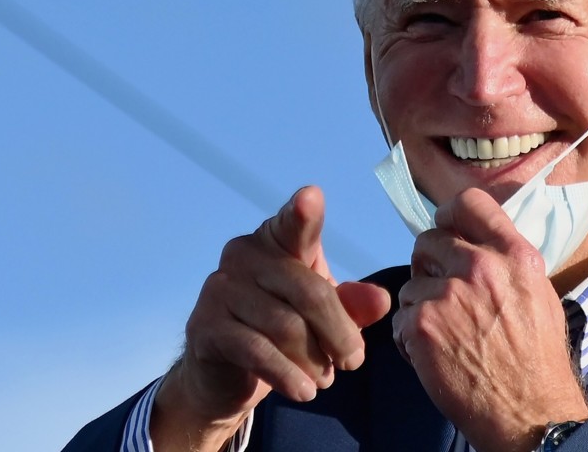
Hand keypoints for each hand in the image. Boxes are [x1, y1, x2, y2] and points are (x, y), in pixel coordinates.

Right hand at [151, 186, 391, 451]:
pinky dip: (288, 375)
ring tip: (325, 378)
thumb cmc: (282, 329)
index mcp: (276, 241)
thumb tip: (381, 300)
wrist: (224, 374)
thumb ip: (351, 304)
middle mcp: (244, 255)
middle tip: (353, 361)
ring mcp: (220, 288)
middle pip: (309, 292)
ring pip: (287, 327)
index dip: (302, 213)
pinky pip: (258, 351)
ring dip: (315, 360)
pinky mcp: (206, 326)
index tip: (312, 197)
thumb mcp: (323, 315)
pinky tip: (304, 391)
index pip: (293, 225)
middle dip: (339, 332)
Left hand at [393, 188, 587, 451]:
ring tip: (444, 336)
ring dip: (419, 308)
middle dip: (429, 267)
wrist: (531, 413)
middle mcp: (481, 267)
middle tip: (441, 295)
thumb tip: (476, 244)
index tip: (447, 231)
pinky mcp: (422, 326)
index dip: (449, 216)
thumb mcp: (537, 294)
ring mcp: (448, 295)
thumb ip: (506, 262)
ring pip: (410, 284)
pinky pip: (400, 319)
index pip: (469, 203)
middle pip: (428, 240)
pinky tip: (433, 356)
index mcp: (514, 255)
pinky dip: (410, 339)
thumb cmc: (538, 360)